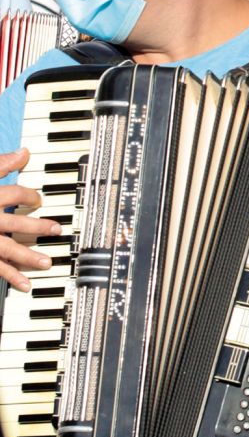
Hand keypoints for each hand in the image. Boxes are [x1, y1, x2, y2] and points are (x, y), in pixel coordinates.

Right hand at [0, 147, 56, 294]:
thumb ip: (0, 164)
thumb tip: (23, 153)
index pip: (14, 194)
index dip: (30, 195)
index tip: (38, 199)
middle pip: (16, 223)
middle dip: (38, 226)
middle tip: (56, 229)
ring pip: (7, 249)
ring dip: (28, 257)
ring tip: (47, 262)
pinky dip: (10, 276)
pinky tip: (25, 284)